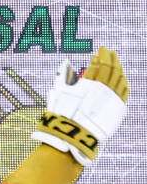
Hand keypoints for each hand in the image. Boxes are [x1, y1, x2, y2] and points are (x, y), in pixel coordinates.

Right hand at [32, 45, 128, 164]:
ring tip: (116, 63)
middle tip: (110, 52)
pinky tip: (122, 79)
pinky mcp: (118, 109)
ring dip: (119, 69)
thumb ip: (65, 76)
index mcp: (91, 83)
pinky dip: (124, 82)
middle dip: (111, 59)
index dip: (101, 56)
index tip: (100, 50)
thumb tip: (66, 63)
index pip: (100, 64)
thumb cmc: (62, 112)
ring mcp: (113, 99)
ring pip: (120, 79)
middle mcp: (105, 89)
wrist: (74, 133)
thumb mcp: (60, 91)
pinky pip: (124, 91)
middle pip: (112, 69)